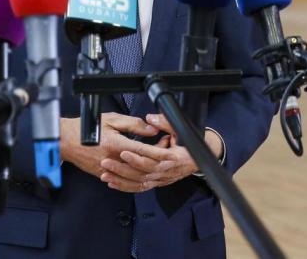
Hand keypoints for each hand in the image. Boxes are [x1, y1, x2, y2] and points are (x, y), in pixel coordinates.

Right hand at [60, 114, 173, 188]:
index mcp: (117, 144)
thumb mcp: (112, 119)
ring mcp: (109, 170)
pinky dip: (136, 181)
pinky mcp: (104, 175)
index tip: (172, 153)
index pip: (144, 151)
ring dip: (149, 172)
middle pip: (143, 166)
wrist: (66, 141)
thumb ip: (134, 124)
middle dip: (158, 163)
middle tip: (169, 157)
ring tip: (158, 166)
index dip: (161, 152)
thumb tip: (151, 128)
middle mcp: (114, 159)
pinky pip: (124, 182)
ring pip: (135, 177)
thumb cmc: (86, 128)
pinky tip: (142, 176)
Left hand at [99, 114, 223, 190]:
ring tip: (105, 174)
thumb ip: (165, 122)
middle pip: (141, 173)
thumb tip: (151, 119)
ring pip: (138, 183)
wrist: (201, 158)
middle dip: (122, 168)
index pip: (151, 159)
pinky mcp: (156, 183)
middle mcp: (166, 172)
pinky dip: (125, 187)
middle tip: (106, 162)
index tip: (122, 151)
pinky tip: (112, 183)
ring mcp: (161, 179)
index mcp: (172, 158)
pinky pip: (139, 188)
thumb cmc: (191, 142)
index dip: (137, 157)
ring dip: (121, 180)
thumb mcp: (181, 129)